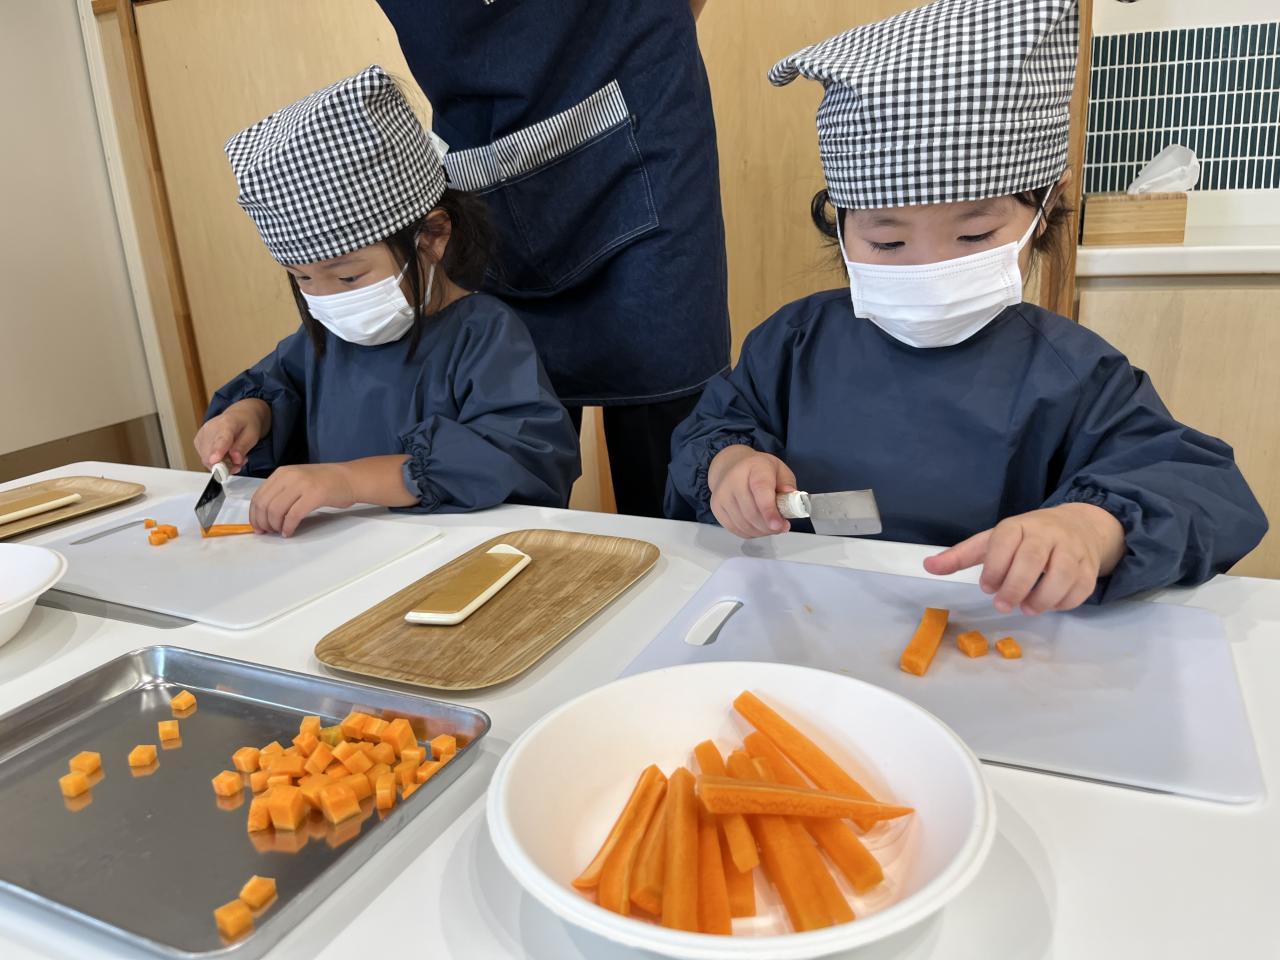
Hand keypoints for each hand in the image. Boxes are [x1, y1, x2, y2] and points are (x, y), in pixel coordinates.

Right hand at [193, 399, 269, 473]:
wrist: (238, 415)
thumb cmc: (246, 424)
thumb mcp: (252, 435)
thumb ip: (243, 447)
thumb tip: (235, 460)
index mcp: (228, 423)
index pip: (221, 439)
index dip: (218, 450)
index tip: (215, 460)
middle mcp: (210, 428)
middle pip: (210, 454)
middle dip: (225, 466)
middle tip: (240, 463)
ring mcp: (202, 434)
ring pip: (207, 460)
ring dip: (222, 464)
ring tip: (234, 456)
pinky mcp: (198, 441)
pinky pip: (205, 459)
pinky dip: (216, 462)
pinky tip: (226, 455)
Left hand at [249, 463, 355, 537]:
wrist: (349, 478)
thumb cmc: (325, 482)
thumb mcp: (297, 480)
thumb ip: (281, 492)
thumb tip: (264, 514)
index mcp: (282, 473)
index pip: (258, 496)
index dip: (254, 515)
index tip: (258, 527)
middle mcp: (289, 476)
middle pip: (264, 504)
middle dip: (263, 522)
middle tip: (268, 532)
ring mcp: (302, 484)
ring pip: (276, 510)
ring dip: (275, 526)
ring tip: (281, 531)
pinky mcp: (315, 495)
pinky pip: (294, 515)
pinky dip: (288, 527)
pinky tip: (290, 532)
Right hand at [707, 445, 797, 538]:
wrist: (730, 466)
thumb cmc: (758, 470)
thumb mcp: (779, 470)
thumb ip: (787, 485)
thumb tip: (791, 498)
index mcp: (754, 467)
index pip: (760, 490)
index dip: (769, 511)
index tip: (779, 525)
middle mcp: (733, 480)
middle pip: (752, 512)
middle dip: (769, 526)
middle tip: (781, 526)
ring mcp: (722, 495)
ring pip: (743, 524)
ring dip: (761, 531)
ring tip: (770, 525)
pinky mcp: (716, 507)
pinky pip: (735, 529)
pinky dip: (750, 532)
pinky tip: (757, 526)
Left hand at [923, 503, 1125, 614]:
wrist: (1078, 526)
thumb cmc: (1026, 538)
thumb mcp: (992, 541)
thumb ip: (961, 556)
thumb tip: (927, 566)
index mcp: (1019, 525)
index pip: (1004, 542)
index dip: (994, 567)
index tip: (987, 586)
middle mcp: (1047, 534)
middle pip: (1031, 559)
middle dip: (1015, 586)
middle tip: (1002, 605)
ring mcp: (1072, 549)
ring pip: (1061, 574)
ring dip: (1042, 598)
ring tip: (1026, 608)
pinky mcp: (1090, 567)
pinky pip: (1080, 588)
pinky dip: (1063, 602)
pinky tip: (1049, 604)